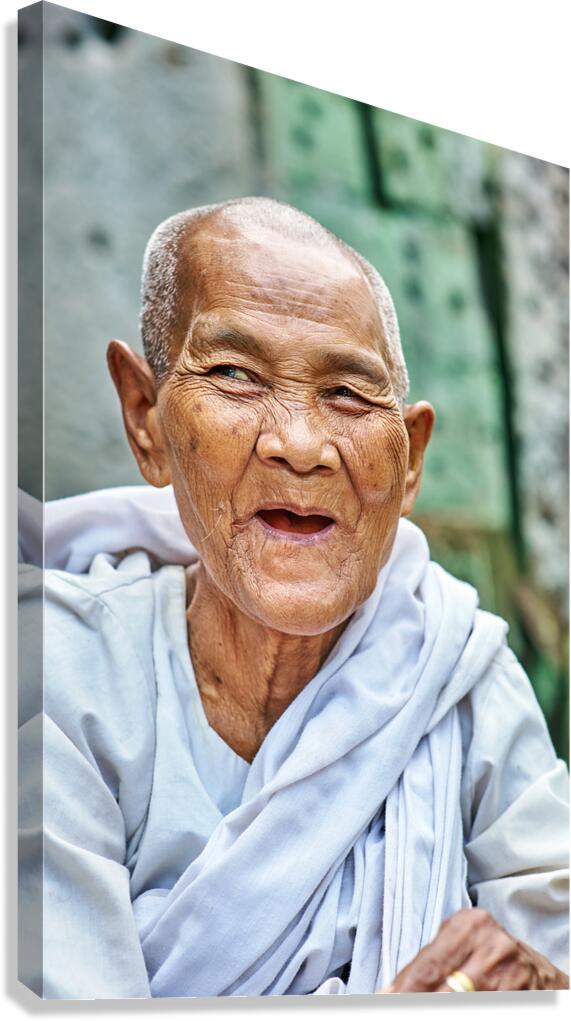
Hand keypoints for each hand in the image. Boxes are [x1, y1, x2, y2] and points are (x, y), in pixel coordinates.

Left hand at [379, 908, 568, 991]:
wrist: (534, 967)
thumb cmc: (485, 953)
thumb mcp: (457, 945)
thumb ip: (426, 965)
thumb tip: (388, 992)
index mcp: (468, 923)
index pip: (428, 965)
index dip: (404, 990)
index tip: (385, 1001)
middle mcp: (491, 944)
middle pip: (443, 988)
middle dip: (417, 1002)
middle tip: (398, 1006)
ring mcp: (510, 972)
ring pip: (462, 1001)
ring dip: (436, 1007)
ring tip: (419, 1007)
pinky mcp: (521, 994)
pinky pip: (485, 1005)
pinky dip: (467, 1011)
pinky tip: (456, 1009)